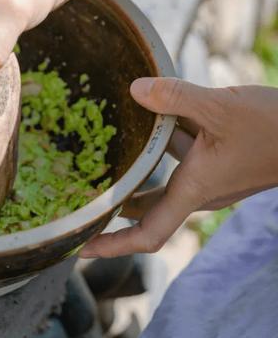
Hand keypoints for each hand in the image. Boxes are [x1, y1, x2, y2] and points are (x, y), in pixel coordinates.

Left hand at [80, 77, 277, 257]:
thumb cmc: (276, 128)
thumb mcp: (221, 108)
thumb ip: (176, 98)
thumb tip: (134, 90)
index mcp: (194, 191)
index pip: (148, 234)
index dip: (114, 246)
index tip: (82, 247)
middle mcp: (198, 189)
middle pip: (145, 207)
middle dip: (114, 203)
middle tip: (79, 195)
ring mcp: (208, 173)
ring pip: (161, 173)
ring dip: (135, 163)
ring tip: (98, 148)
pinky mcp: (217, 156)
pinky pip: (179, 151)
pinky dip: (161, 138)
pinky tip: (145, 109)